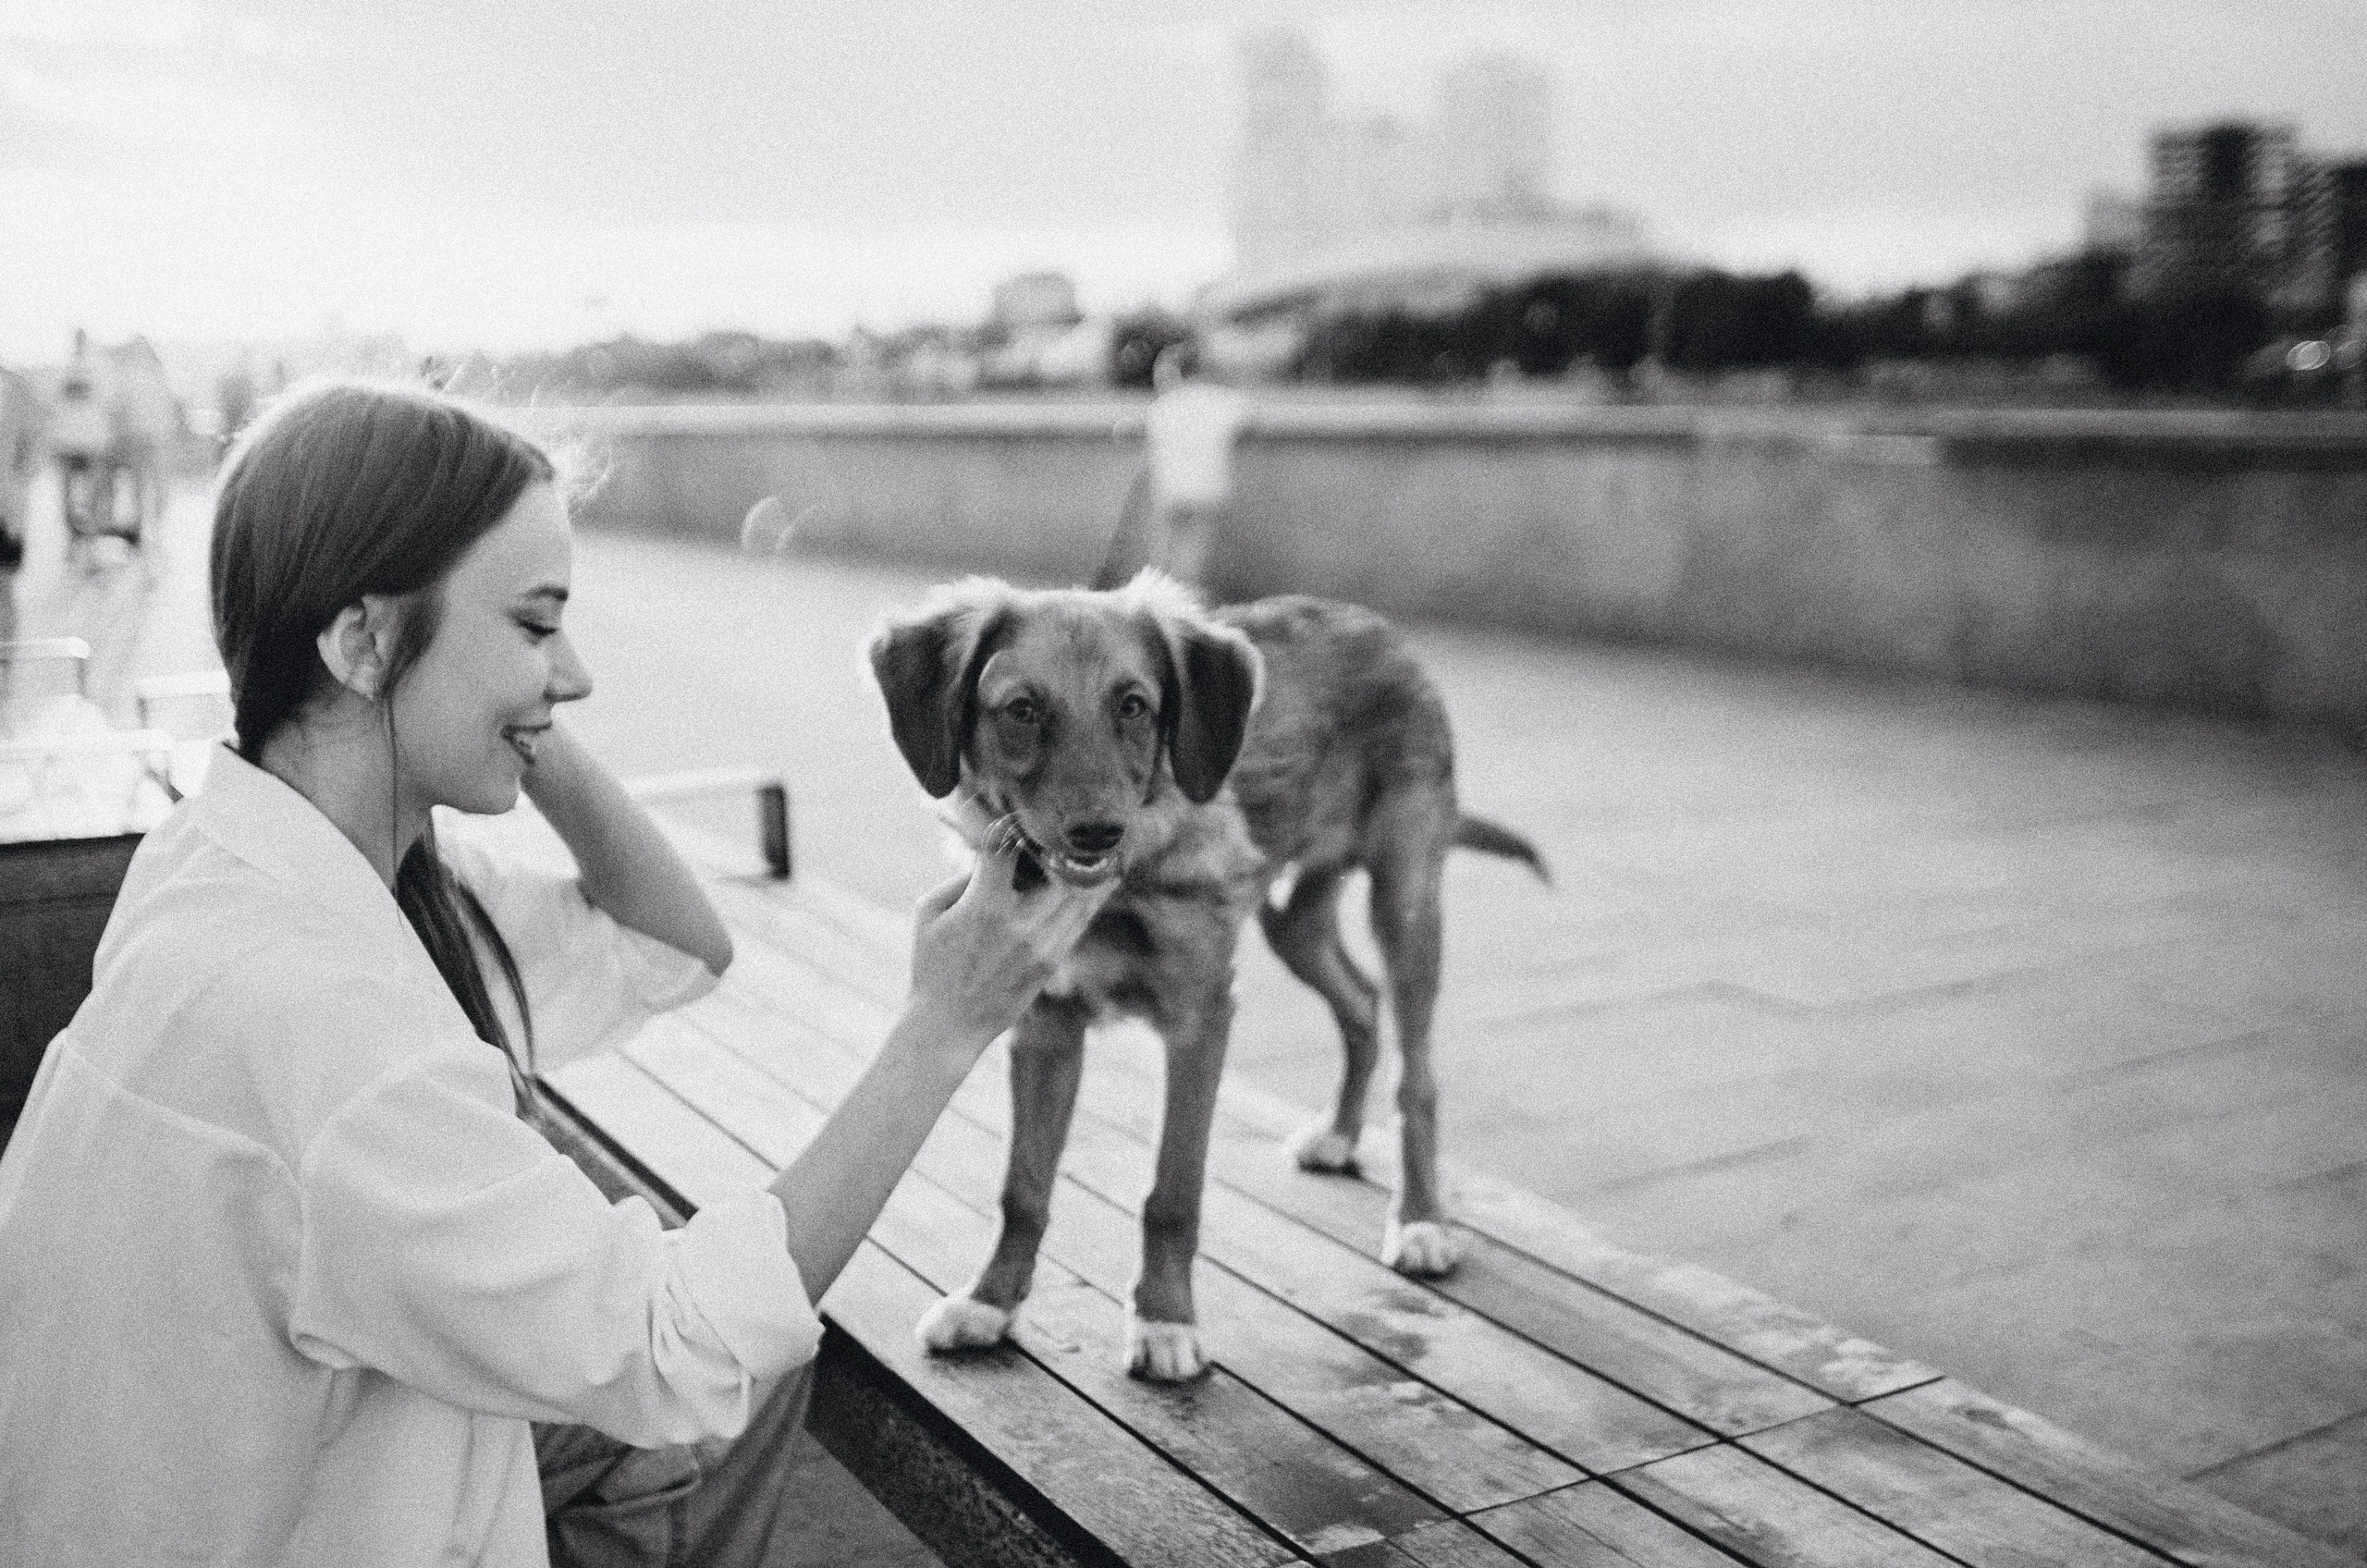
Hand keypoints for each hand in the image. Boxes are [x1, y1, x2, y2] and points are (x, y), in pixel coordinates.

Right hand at [904, 837, 1114, 1051]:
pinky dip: (1087, 900)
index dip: (1013, 826)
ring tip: (1107, 852)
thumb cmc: (931, 966)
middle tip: (1072, 835)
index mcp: (984, 906)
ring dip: (1089, 872)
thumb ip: (961, 877)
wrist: (947, 1026)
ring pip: (1078, 897)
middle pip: (1059, 870)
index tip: (1018, 817)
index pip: (1007, 848)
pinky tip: (1099, 883)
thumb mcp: (929, 913)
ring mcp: (1041, 946)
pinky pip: (1077, 923)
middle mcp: (1020, 924)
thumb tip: (993, 853)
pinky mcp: (1051, 964)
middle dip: (1064, 850)